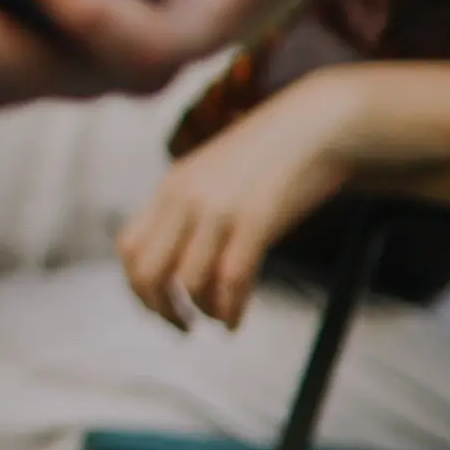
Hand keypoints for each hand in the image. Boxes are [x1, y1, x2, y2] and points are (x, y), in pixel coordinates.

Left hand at [112, 72, 376, 328]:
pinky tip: (236, 322)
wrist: (320, 122)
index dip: (139, 288)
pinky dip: (229, 310)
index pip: (129, 250)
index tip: (161, 307)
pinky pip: (230, 280)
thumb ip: (190, 207)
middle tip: (183, 327)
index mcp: (171, 187)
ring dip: (204, 312)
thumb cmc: (272, 154)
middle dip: (161, 310)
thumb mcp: (215, 174)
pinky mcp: (256, 219)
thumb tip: (177, 255)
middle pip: (146, 273)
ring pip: (189, 284)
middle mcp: (185, 198)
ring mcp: (218, 208)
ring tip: (221, 319)